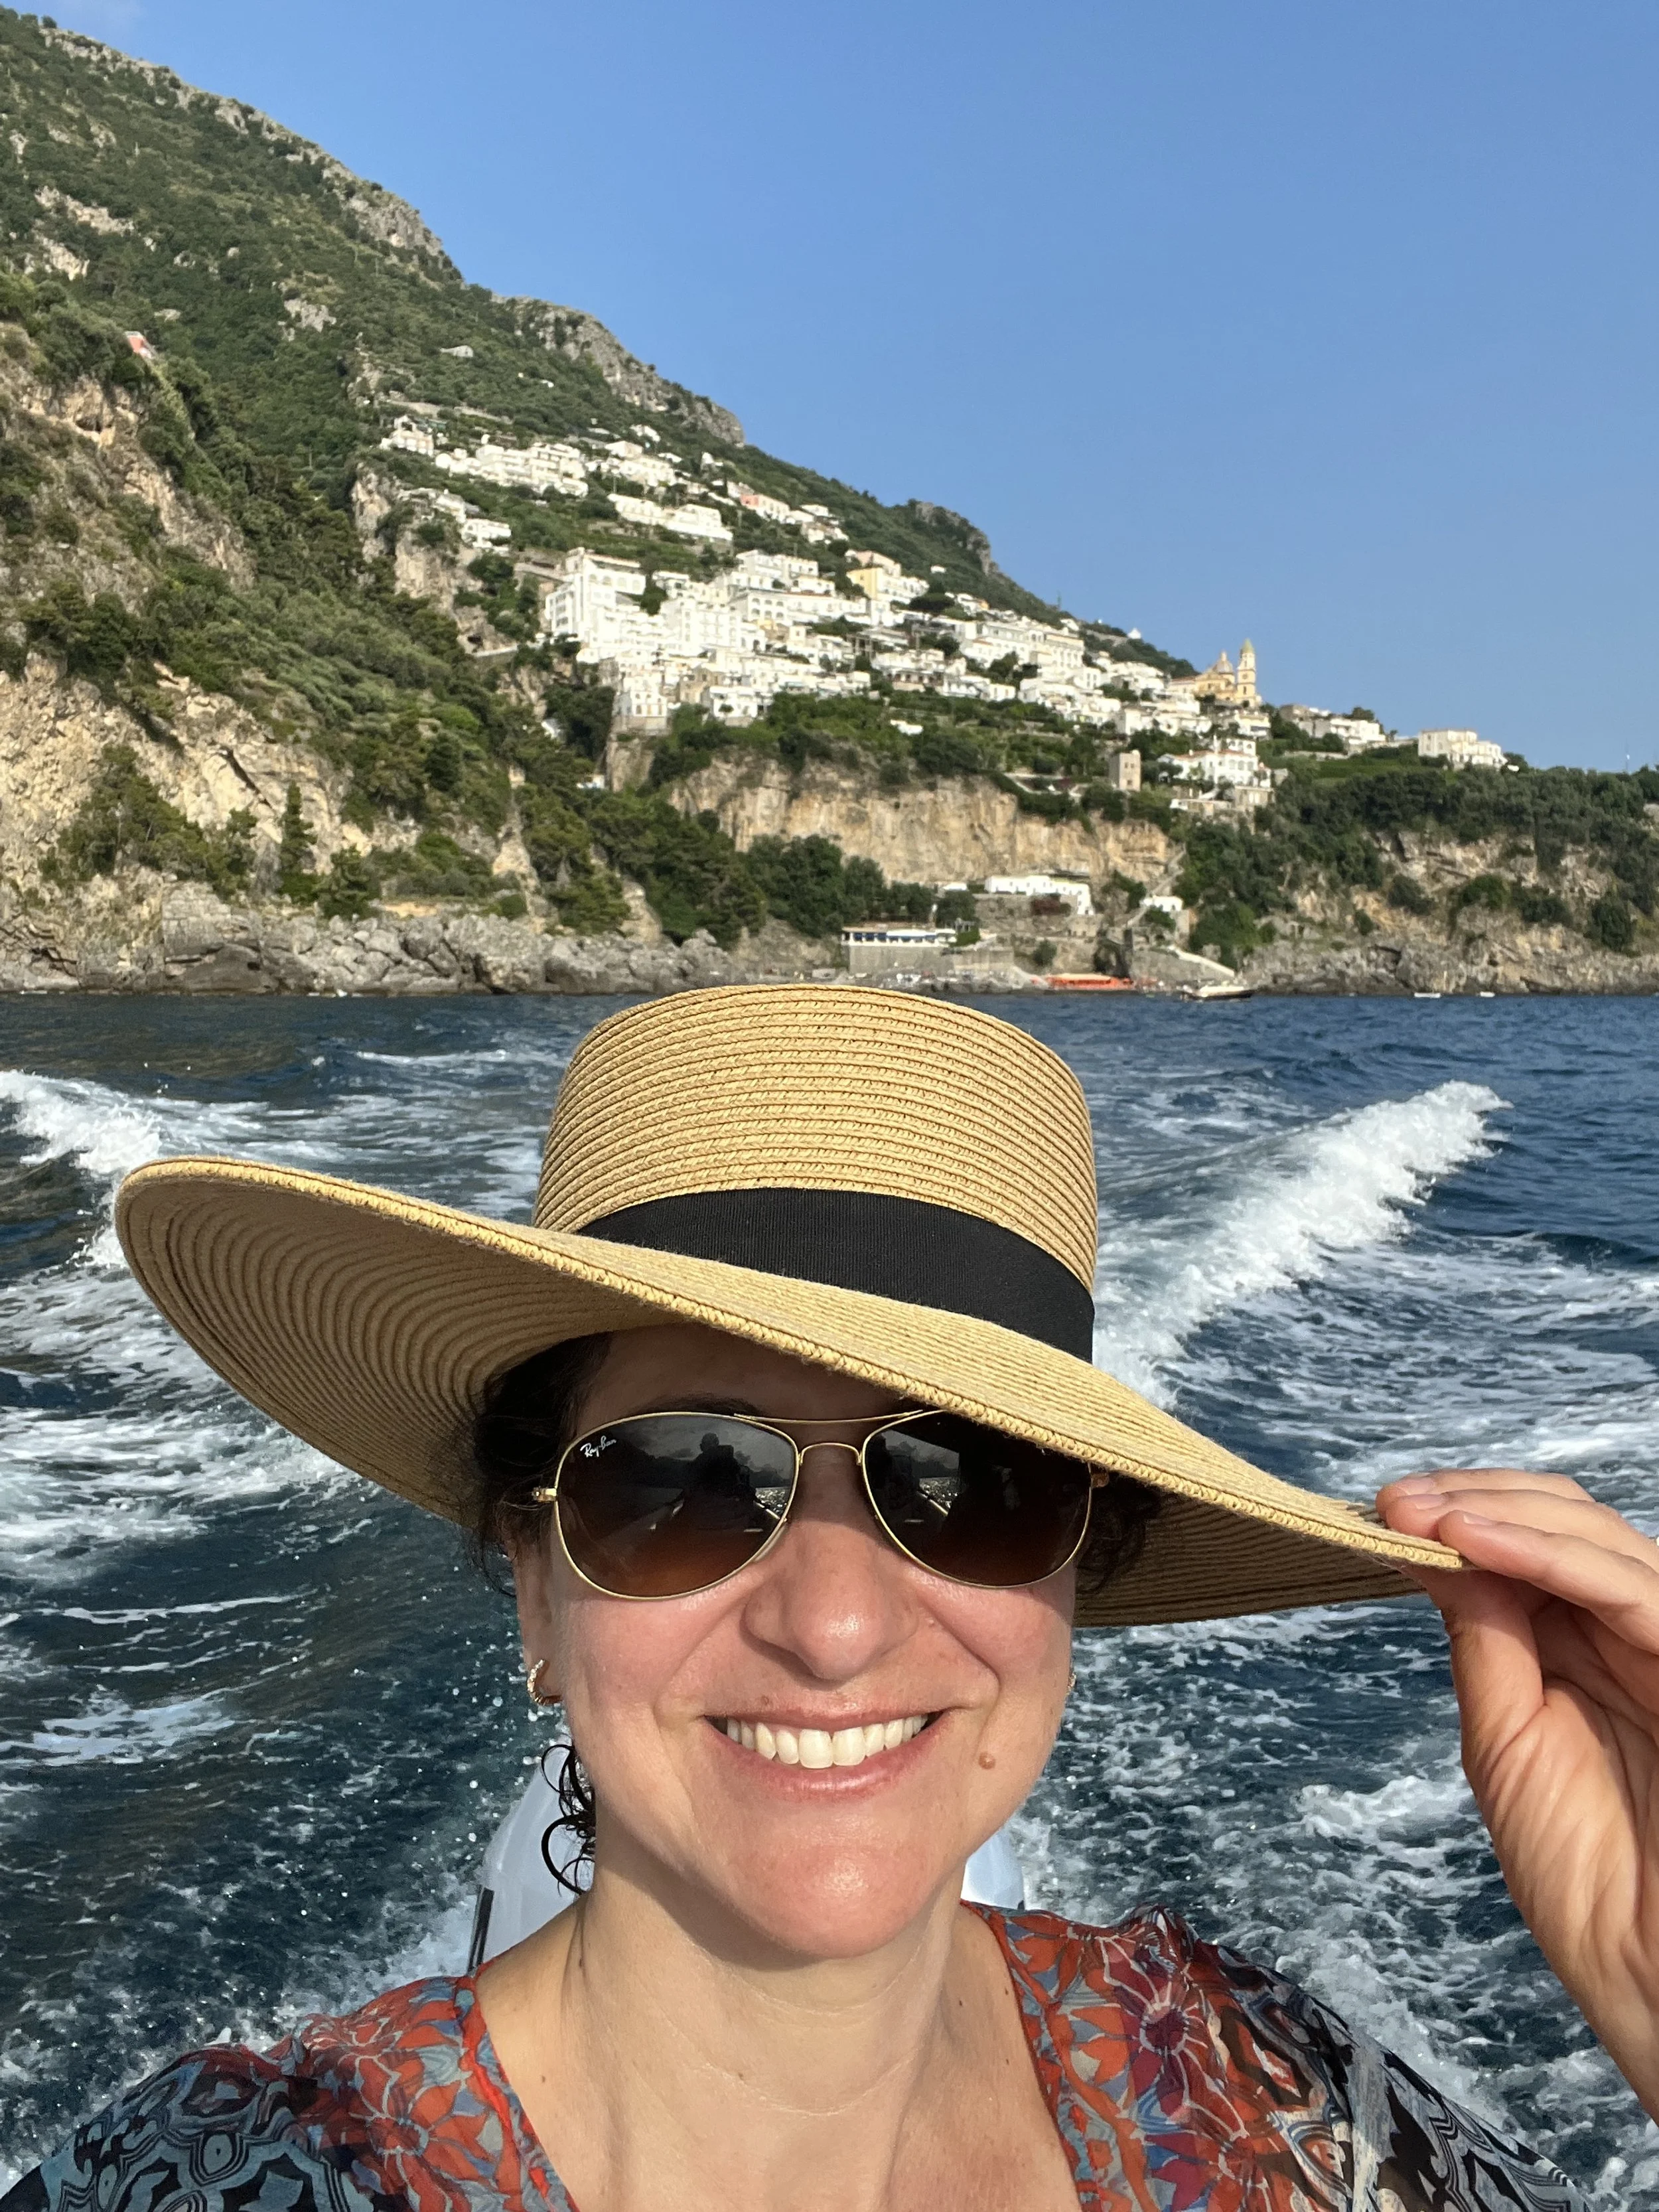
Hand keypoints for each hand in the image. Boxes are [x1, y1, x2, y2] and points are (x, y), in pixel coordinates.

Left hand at [1377, 1469, 1658, 2116]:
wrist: (1656, 1977)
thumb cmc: (1590, 1879)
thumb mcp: (1507, 1736)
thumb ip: (1485, 1637)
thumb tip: (1431, 1548)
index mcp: (1590, 1650)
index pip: (1531, 1543)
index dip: (1460, 1512)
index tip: (1383, 1507)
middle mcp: (1633, 1636)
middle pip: (1566, 1522)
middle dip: (1474, 1498)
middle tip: (1395, 1501)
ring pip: (1597, 1540)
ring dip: (1500, 1513)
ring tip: (1420, 1512)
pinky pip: (1631, 1591)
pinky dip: (1547, 1556)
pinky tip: (1473, 1541)